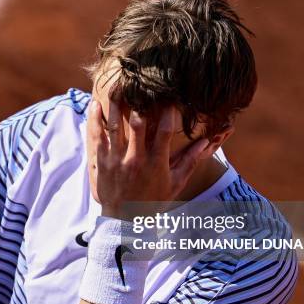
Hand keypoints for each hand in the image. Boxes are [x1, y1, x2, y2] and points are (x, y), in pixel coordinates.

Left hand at [87, 98, 208, 218]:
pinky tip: (96, 105)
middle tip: (140, 83)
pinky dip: (97, 120)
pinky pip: (98, 137)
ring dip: (117, 105)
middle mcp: (137, 160)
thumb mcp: (175, 183)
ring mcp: (118, 161)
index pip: (166, 132)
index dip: (169, 112)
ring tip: (117, 86)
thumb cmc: (153, 200)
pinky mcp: (103, 163)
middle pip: (139, 124)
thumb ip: (190, 161)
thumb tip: (208, 142)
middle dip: (140, 102)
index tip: (170, 97)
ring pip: (116, 127)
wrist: (125, 220)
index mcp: (157, 163)